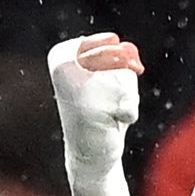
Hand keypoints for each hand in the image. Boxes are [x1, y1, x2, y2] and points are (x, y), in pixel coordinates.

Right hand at [48, 34, 143, 195]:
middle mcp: (62, 66)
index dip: (117, 65)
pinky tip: (109, 123)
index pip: (112, 42)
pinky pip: (129, 101)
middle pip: (120, 57)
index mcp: (60, 53)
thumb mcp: (111, 74)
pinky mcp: (90, 109)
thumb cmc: (102, 110)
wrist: (89, 153)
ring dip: (127, 98)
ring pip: (126, 78)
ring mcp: (74, 87)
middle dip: (123, 82)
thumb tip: (134, 65)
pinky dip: (128, 113)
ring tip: (106, 113)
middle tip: (104, 101)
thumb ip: (124, 56)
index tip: (99, 85)